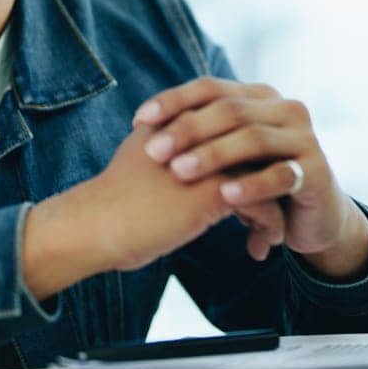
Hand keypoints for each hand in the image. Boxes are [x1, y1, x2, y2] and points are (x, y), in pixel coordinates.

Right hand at [22, 124, 287, 299]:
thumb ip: (175, 143)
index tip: (257, 187)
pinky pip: (264, 207)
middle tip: (275, 208)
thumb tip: (193, 150)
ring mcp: (212, 160)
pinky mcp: (216, 192)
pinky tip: (259, 249)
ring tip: (270, 233)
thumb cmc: (115, 200)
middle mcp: (204, 133)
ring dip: (276, 207)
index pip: (241, 131)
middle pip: (260, 150)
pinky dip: (268, 229)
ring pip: (269, 176)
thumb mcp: (146, 153)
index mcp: (186, 120)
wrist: (92, 225)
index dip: (253, 161)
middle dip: (273, 180)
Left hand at [133, 78, 367, 279]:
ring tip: (179, 173)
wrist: (311, 217)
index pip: (212, 87)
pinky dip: (251, 185)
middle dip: (188, 129)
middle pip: (230, 110)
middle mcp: (285, 109)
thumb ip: (200, 132)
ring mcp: (304, 138)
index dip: (174, 100)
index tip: (138, 121)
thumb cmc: (258, 180)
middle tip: (154, 151)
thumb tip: (142, 120)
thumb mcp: (229, 154)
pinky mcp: (317, 171)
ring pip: (253, 140)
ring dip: (213, 155)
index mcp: (261, 97)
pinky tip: (224, 195)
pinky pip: (281, 174)